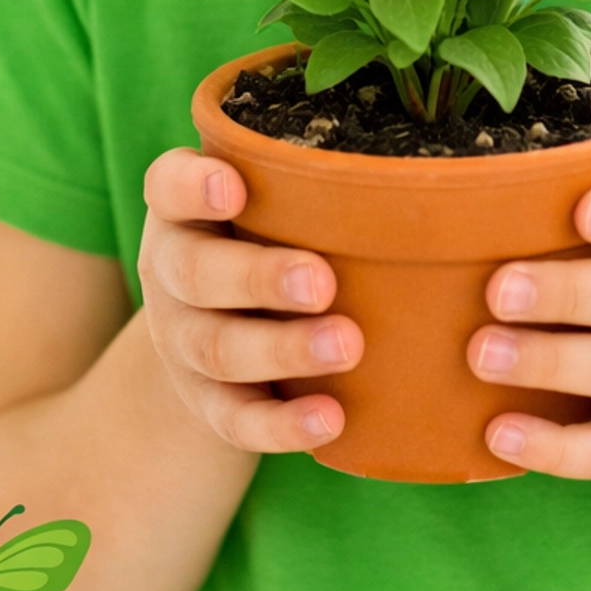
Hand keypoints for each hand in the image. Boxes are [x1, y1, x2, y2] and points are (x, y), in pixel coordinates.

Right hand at [138, 147, 362, 453]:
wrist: (211, 327)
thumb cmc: (264, 236)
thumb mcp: (268, 199)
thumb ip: (311, 179)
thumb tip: (421, 165)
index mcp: (182, 212)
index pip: (169, 187)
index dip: (194, 188)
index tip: (234, 187)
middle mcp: (171, 273)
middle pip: (196, 274)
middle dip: (259, 278)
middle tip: (322, 281)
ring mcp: (182, 342)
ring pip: (218, 349)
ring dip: (283, 350)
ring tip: (346, 345)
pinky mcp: (206, 402)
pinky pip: (237, 419)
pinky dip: (282, 424)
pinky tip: (330, 419)